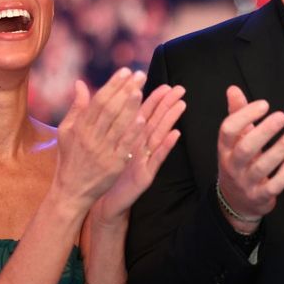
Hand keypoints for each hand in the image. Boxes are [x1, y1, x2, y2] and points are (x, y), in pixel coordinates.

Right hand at [52, 68, 146, 212]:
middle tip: (139, 75)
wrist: (72, 190)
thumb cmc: (70, 158)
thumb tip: (80, 83)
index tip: (125, 71)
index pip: (98, 101)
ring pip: (117, 125)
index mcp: (79, 127)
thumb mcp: (66, 131)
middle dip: (125, 90)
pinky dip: (132, 133)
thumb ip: (76, 107)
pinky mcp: (113, 166)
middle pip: (110, 109)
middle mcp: (90, 138)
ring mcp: (102, 152)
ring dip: (130, 107)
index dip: (112, 85)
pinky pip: (124, 146)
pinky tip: (142, 119)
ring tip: (141, 90)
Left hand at [94, 84, 185, 224]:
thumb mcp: (107, 145)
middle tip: (180, 89)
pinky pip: (157, 158)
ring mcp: (145, 160)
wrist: (102, 199)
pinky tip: (176, 135)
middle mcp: (140, 147)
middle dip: (167, 104)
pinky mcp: (146, 175)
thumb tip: (111, 102)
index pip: (143, 114)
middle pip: (155, 121)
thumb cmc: (105, 171)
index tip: (165, 84)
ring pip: (159, 136)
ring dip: (171, 120)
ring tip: (181, 105)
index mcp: (130, 137)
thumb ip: (110, 124)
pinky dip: (166, 146)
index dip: (154, 99)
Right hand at [216, 86, 283, 232]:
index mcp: (225, 149)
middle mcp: (232, 166)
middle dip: (264, 132)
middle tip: (282, 116)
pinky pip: (273, 186)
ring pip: (261, 167)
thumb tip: (233, 89)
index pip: (228, 130)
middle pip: (245, 148)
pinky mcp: (260, 197)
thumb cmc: (239, 162)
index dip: (244, 116)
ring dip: (280, 149)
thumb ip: (236, 114)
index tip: (264, 104)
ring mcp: (246, 183)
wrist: (237, 201)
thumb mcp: (234, 140)